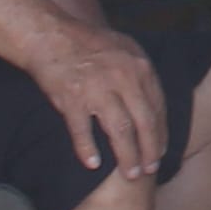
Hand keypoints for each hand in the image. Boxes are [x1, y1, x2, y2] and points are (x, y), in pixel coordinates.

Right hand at [22, 13, 172, 186]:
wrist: (50, 35)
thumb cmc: (87, 43)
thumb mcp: (124, 49)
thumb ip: (139, 73)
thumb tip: (153, 103)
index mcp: (139, 66)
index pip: (158, 107)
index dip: (161, 132)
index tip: (160, 150)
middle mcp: (123, 77)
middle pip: (144, 122)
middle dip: (150, 150)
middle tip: (150, 169)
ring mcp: (98, 88)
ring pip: (120, 130)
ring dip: (127, 156)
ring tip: (131, 174)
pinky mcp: (72, 98)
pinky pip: (83, 131)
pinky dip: (88, 150)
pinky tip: (93, 164)